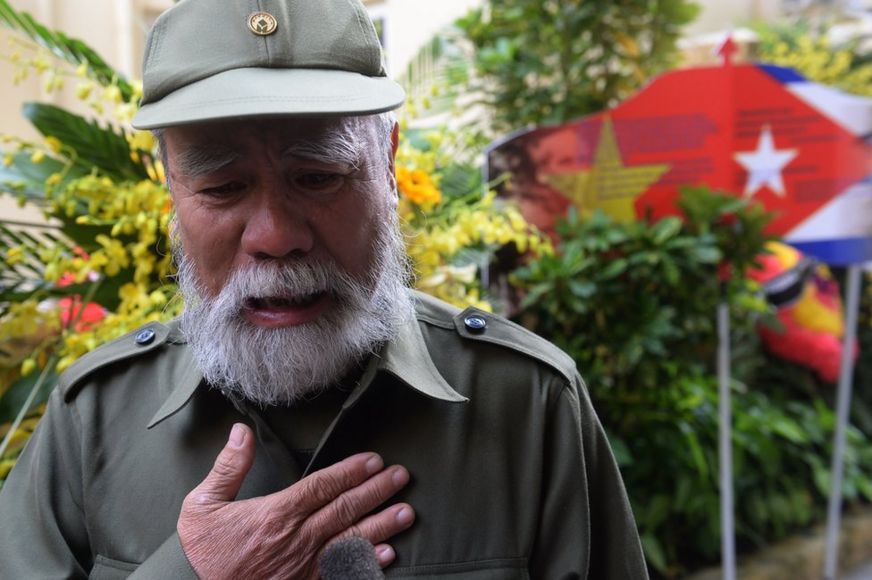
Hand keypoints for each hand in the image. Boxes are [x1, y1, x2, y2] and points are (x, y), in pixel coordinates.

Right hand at [178, 423, 413, 578]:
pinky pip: (341, 574)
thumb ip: (228, 467)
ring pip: (351, 542)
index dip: (351, 472)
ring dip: (381, 526)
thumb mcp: (202, 504)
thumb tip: (241, 431)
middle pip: (344, 510)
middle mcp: (295, 540)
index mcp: (274, 515)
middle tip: (402, 477)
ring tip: (407, 512)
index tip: (374, 460)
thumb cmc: (199, 552)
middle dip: (376, 491)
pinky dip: (366, 564)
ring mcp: (302, 567)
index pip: (322, 487)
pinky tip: (387, 555)